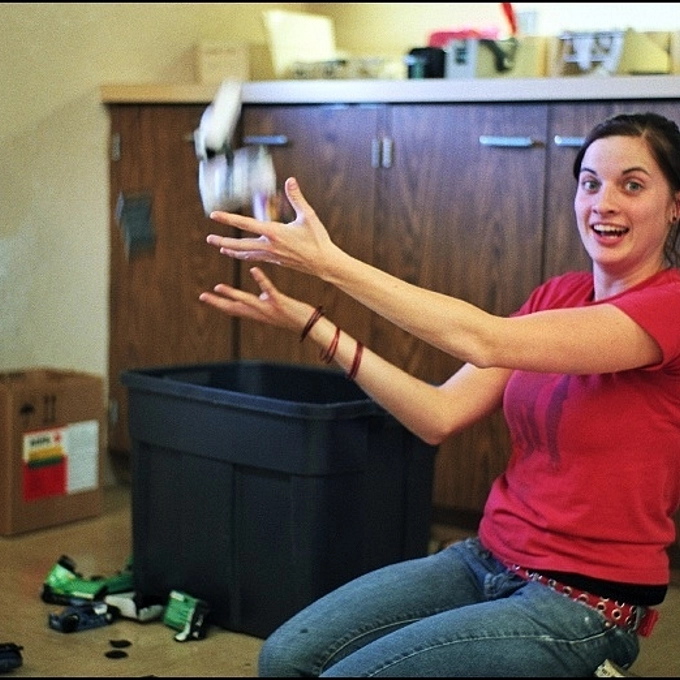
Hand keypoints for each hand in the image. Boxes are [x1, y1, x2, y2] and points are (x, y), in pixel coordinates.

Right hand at [199, 266, 311, 332]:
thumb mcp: (276, 308)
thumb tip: (259, 295)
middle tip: (202, 297)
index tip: (204, 297)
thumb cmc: (296, 315)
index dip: (219, 303)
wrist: (312, 325)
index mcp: (258, 314)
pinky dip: (260, 280)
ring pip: (247, 302)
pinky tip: (253, 270)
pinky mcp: (280, 302)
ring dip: (232, 295)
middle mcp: (261, 313)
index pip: (234, 309)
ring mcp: (269, 309)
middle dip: (217, 303)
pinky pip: (268, 290)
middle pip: (235, 309)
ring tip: (218, 287)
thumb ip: (265, 301)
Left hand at [206, 177, 337, 276]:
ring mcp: (272, 255)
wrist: (324, 263)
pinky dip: (245, 255)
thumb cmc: (318, 239)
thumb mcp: (308, 216)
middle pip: (241, 245)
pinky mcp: (276, 261)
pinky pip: (256, 258)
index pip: (246, 224)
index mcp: (275, 233)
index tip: (213, 215)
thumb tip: (290, 180)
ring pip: (247, 254)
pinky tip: (241, 255)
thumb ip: (297, 198)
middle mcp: (270, 246)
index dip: (228, 218)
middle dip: (223, 241)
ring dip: (232, 250)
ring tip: (220, 247)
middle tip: (209, 238)